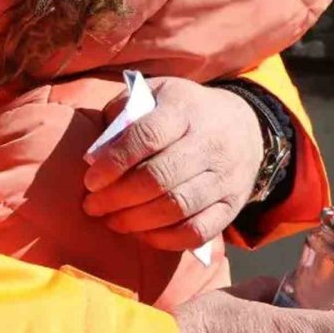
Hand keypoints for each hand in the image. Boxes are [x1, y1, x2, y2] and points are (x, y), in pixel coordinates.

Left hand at [83, 77, 263, 249]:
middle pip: (160, 177)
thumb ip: (122, 113)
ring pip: (178, 207)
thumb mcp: (153, 93)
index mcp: (183, 109)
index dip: (115, 161)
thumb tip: (95, 152)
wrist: (243, 125)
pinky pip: (199, 231)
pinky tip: (142, 234)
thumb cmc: (180, 110)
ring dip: (137, 220)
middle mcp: (208, 143)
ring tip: (112, 221)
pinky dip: (167, 239)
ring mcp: (224, 176)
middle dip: (118, 197)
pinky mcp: (232, 205)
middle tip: (91, 206)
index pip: (147, 136)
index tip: (90, 181)